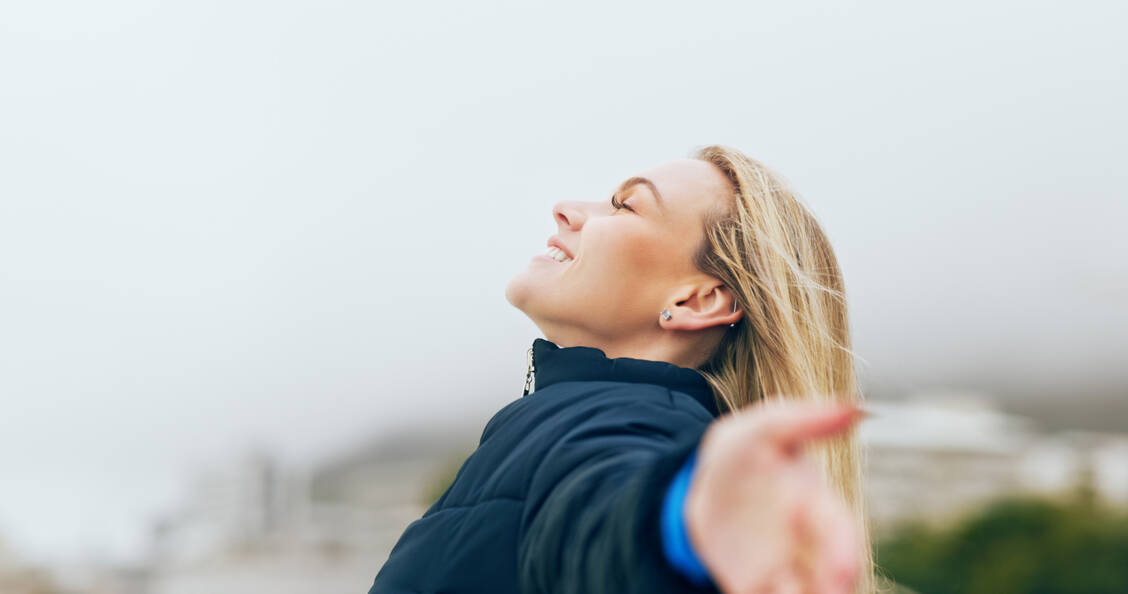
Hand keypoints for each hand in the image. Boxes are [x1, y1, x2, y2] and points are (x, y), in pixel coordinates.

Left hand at [684, 399, 865, 593]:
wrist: (707, 487)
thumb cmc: (745, 453)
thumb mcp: (759, 430)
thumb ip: (801, 419)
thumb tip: (857, 408)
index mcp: (814, 506)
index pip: (838, 534)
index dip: (842, 555)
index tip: (842, 574)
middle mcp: (806, 547)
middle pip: (828, 580)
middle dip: (830, 588)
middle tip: (828, 593)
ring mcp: (781, 571)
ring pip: (802, 592)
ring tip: (779, 590)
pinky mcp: (751, 588)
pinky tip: (753, 589)